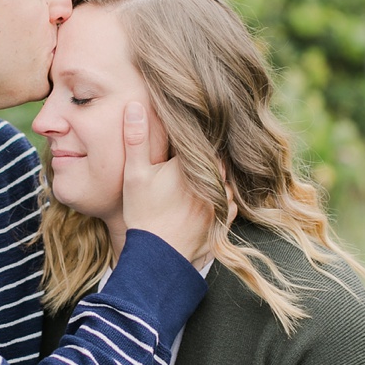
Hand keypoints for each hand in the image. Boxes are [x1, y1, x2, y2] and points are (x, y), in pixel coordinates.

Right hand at [122, 102, 217, 266]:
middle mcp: (215, 181)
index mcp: (194, 164)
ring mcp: (222, 202)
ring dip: (215, 178)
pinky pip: (230, 203)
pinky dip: (221, 199)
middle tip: (188, 160)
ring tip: (198, 180)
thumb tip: (134, 105)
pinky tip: (204, 201)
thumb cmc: (144, 214)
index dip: (195, 138)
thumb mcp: (135, 174)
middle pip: (217, 159)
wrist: (157, 258)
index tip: (185, 140)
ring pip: (225, 180)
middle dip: (205, 157)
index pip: (203, 140)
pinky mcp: (224, 221)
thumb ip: (136, 138)